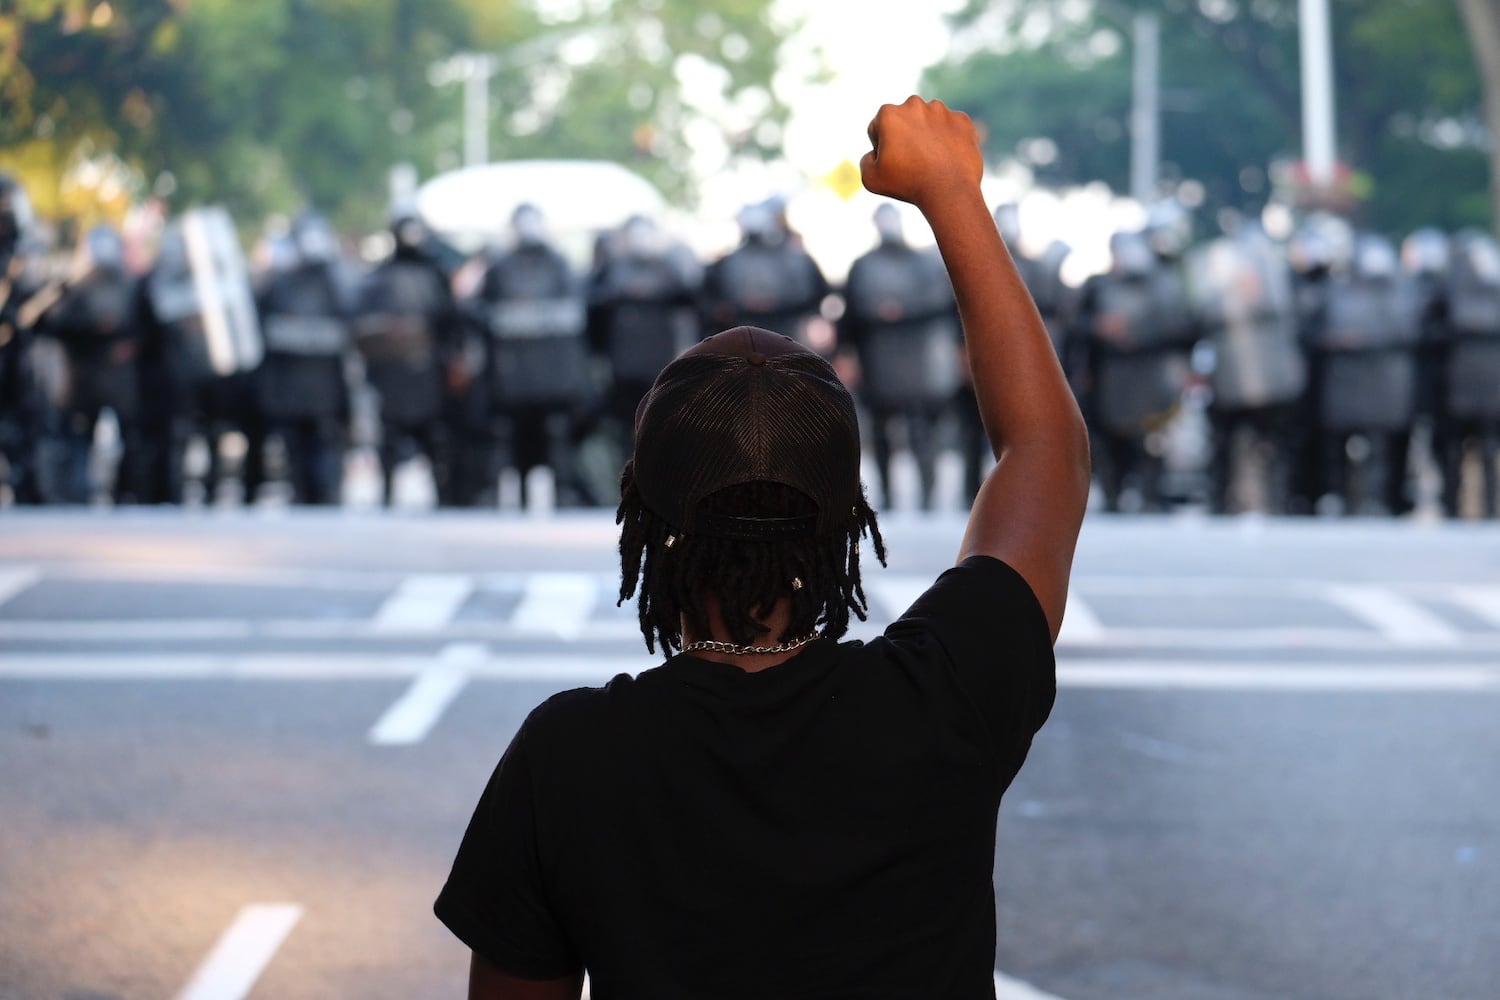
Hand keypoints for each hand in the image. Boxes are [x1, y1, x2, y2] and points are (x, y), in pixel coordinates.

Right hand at [859, 96, 983, 209]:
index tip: (892, 164)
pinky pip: (951, 128)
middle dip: (905, 137)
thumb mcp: (871, 178)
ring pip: (929, 122)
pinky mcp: (962, 120)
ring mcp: (942, 111)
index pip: (878, 128)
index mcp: (889, 113)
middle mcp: (915, 104)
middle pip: (904, 121)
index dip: (881, 148)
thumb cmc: (907, 184)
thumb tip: (874, 153)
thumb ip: (866, 160)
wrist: (949, 191)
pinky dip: (949, 140)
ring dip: (927, 137)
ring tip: (931, 162)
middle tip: (911, 163)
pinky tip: (947, 159)